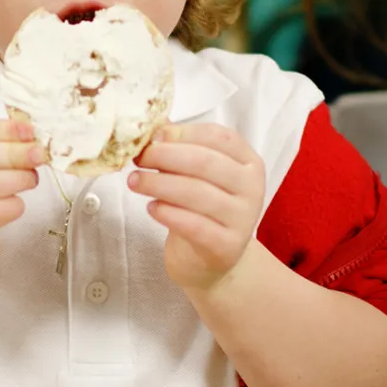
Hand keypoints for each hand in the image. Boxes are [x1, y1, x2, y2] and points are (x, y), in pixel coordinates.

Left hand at [130, 123, 264, 294]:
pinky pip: (194, 225)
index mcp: (248, 162)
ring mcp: (243, 218)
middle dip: (165, 156)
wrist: (212, 260)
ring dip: (158, 184)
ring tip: (135, 182)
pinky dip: (168, 213)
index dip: (183, 134)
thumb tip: (154, 127)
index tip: (153, 137)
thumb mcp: (195, 175)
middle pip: (205, 162)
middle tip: (138, 158)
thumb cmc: (201, 209)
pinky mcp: (227, 246)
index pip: (219, 137)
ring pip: (196, 193)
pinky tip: (151, 208)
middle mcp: (252, 188)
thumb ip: (180, 148)